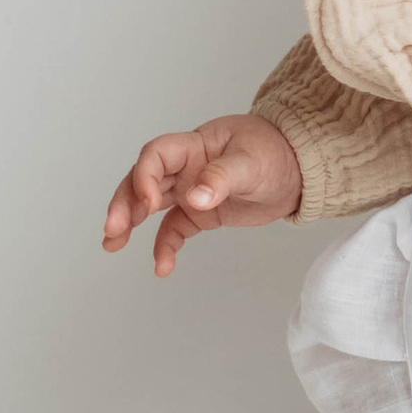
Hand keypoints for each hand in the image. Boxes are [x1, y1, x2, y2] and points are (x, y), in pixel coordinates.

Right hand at [101, 113, 302, 273]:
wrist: (300, 171)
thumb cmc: (276, 152)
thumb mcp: (252, 161)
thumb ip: (223, 177)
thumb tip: (196, 197)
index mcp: (195, 145)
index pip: (156, 155)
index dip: (145, 176)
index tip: (150, 202)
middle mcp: (186, 167)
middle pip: (143, 181)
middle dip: (125, 204)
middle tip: (113, 229)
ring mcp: (190, 190)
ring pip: (150, 206)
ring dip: (130, 223)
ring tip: (111, 245)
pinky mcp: (201, 214)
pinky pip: (174, 230)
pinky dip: (165, 247)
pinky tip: (162, 266)